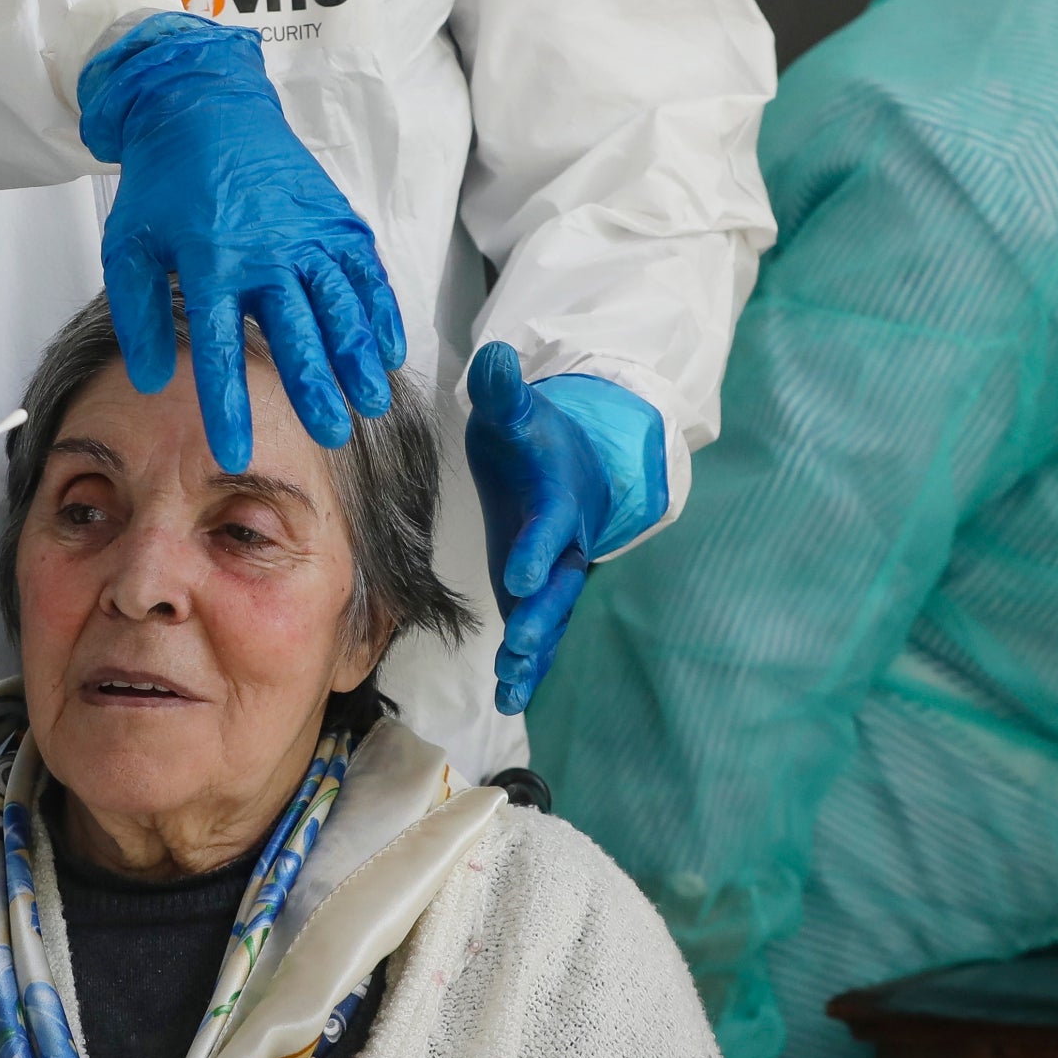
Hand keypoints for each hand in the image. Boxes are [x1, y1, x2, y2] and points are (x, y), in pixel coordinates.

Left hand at [79, 13, 402, 473]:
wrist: (204, 107)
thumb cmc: (165, 181)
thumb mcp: (130, 246)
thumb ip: (140, 315)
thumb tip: (151, 378)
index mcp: (210, 261)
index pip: (219, 350)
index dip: (228, 406)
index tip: (236, 451)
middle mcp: (266, 250)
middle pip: (297, 332)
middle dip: (315, 388)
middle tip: (330, 433)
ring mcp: (307, 232)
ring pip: (341, 305)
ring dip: (359, 356)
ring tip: (372, 400)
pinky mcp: (334, 217)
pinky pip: (364, 271)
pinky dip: (381, 311)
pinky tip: (391, 347)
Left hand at [464, 342, 667, 713]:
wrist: (562, 456)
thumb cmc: (532, 433)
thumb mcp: (515, 409)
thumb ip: (504, 391)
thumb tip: (494, 358)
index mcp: (557, 496)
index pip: (549, 524)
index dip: (536, 549)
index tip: (518, 575)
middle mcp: (563, 541)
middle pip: (558, 585)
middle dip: (542, 617)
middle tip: (521, 647)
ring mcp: (552, 571)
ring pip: (551, 617)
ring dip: (534, 654)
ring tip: (510, 691)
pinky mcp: (537, 590)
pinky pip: (537, 631)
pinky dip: (526, 666)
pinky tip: (506, 699)